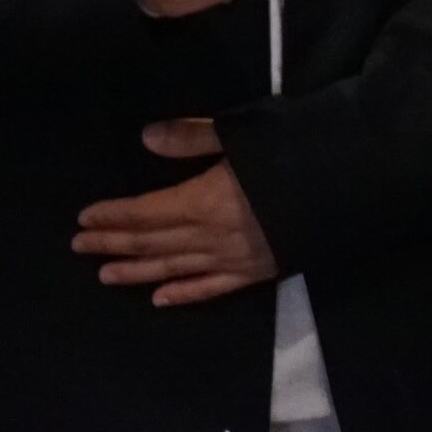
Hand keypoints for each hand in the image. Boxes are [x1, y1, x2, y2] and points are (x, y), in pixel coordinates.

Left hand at [72, 120, 276, 305]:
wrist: (351, 182)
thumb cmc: (293, 149)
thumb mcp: (241, 132)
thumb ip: (191, 139)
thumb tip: (145, 139)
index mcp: (205, 201)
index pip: (146, 213)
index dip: (113, 216)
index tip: (83, 219)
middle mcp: (213, 238)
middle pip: (154, 242)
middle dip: (114, 244)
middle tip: (80, 247)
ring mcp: (235, 260)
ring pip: (175, 269)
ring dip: (138, 272)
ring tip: (106, 276)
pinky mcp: (258, 272)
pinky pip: (213, 289)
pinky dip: (185, 294)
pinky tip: (161, 299)